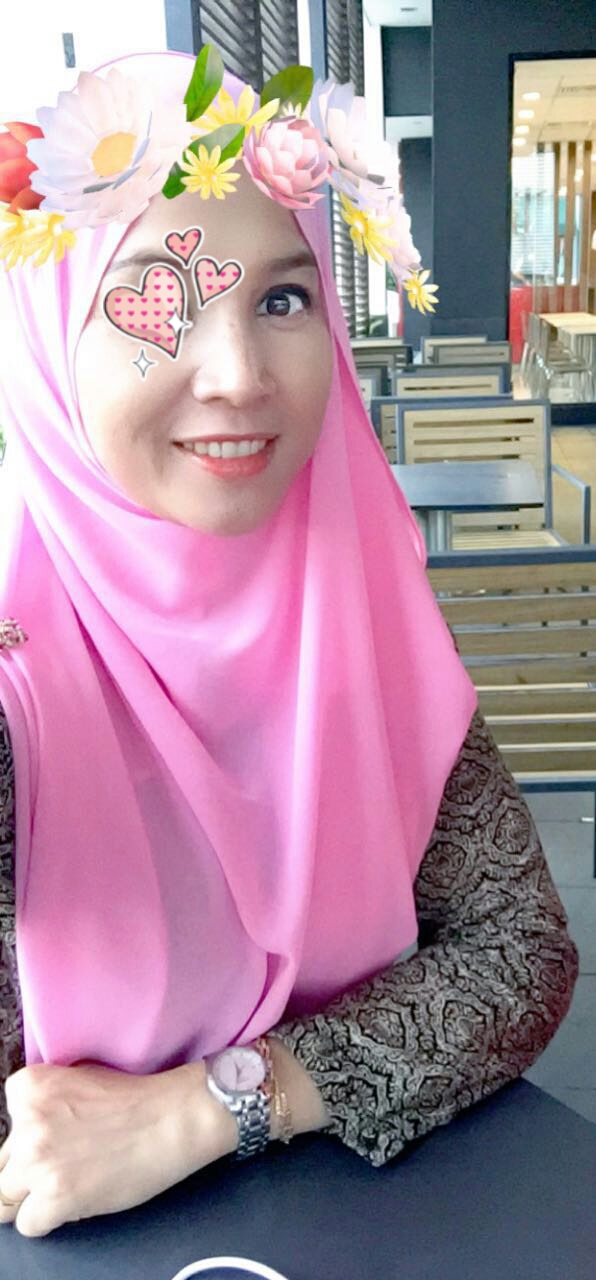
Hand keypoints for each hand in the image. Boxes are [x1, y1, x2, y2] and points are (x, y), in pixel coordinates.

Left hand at [0, 1059, 238, 1237]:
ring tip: (66, 1186)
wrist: (172, 1118)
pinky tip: (75, 1200)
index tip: (54, 1141)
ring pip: (5, 1201)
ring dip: (32, 1198)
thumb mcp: (76, 1080)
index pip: (6, 1131)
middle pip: (2, 1167)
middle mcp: (26, 1124)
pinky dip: (48, 1219)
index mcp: (27, 1089)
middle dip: (25, 1173)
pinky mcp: (56, 1196)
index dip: (26, 1142)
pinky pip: (28, 1224)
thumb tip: (24, 1138)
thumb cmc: (135, 1099)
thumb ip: (42, 1106)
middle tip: (61, 1168)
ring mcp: (39, 1161)